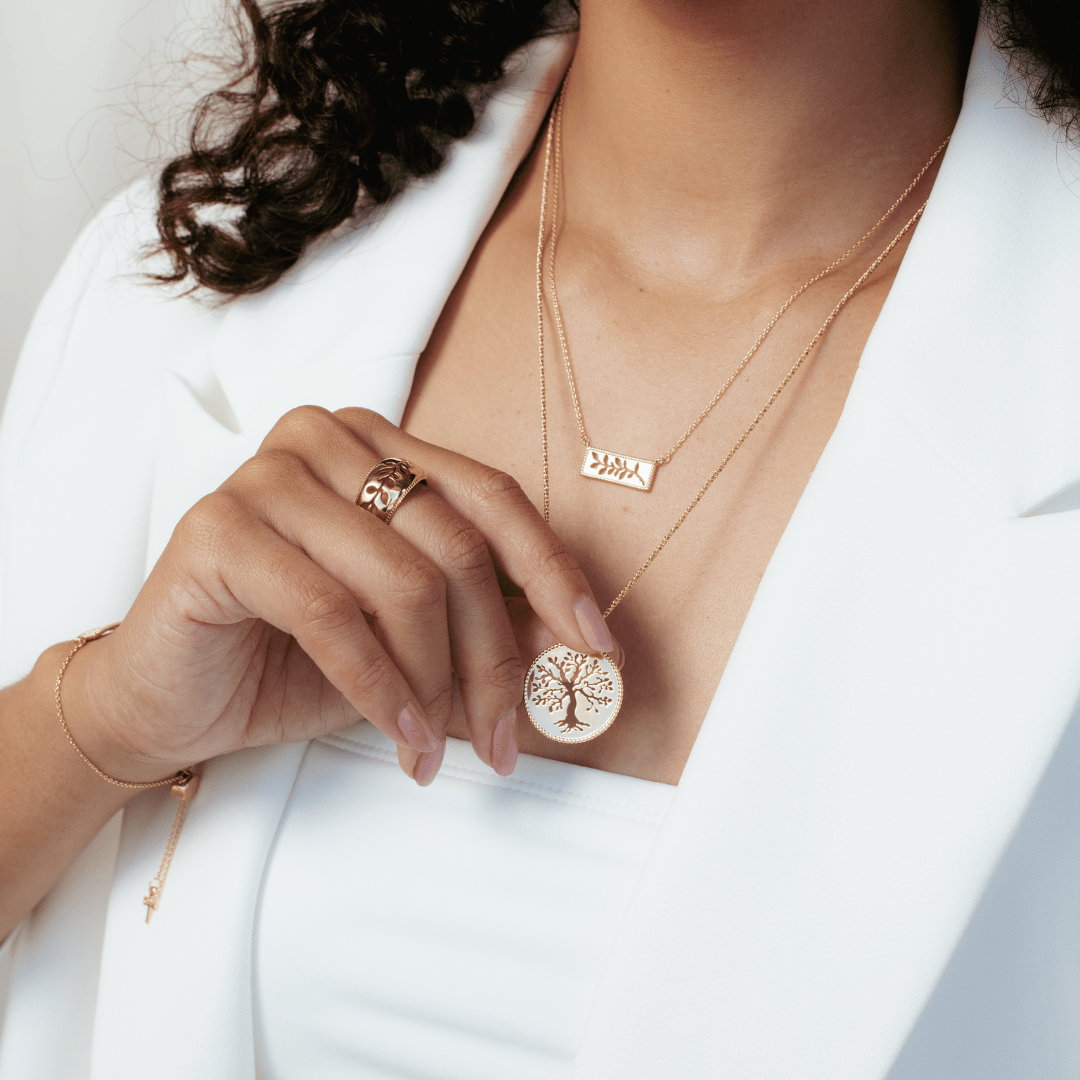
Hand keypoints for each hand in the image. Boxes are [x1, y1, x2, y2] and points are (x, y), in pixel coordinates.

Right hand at [63, 407, 614, 785]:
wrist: (170, 696)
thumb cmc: (291, 659)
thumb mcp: (409, 640)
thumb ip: (481, 623)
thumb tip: (569, 640)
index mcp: (380, 447)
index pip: (492, 498)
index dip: (551, 573)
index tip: (595, 646)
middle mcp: (328, 442)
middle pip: (455, 545)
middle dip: (494, 657)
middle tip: (502, 735)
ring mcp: (269, 476)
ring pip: (403, 580)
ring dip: (436, 682)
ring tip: (435, 746)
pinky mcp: (220, 528)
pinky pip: (334, 615)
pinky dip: (381, 688)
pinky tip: (399, 737)